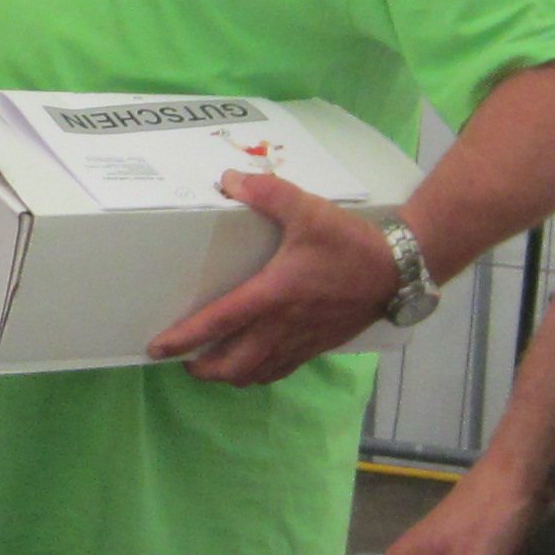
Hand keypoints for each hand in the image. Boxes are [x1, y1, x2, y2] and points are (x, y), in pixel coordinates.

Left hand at [146, 174, 402, 384]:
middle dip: (202, 369)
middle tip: (182, 361)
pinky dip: (258, 374)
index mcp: (272, 296)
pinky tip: (253, 365)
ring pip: (255, 374)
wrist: (396, 269)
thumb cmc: (349, 242)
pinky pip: (280, 371)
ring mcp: (300, 342)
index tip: (158, 348)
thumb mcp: (307, 209)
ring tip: (211, 366)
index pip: (218, 323)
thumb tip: (229, 179)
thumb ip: (267, 192)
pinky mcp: (317, 347)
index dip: (186, 338)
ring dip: (228, 375)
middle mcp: (282, 327)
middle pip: (232, 365)